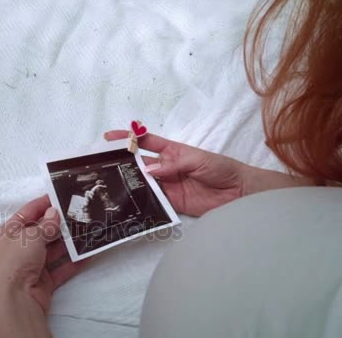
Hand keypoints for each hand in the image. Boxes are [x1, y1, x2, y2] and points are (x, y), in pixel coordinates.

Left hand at [0, 196, 84, 337]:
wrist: (14, 302)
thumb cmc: (16, 262)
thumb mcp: (30, 237)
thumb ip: (45, 225)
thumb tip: (54, 213)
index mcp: (8, 233)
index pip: (27, 213)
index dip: (43, 204)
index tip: (60, 195)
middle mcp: (19, 249)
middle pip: (42, 231)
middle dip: (60, 224)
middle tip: (80, 213)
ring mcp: (32, 266)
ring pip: (53, 250)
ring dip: (69, 242)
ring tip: (88, 230)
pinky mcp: (44, 281)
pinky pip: (61, 268)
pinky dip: (74, 262)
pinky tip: (88, 253)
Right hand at [105, 130, 312, 216]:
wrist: (238, 193)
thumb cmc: (221, 169)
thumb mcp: (198, 160)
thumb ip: (174, 164)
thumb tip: (149, 169)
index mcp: (172, 151)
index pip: (146, 142)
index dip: (128, 138)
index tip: (109, 138)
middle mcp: (166, 167)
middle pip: (139, 164)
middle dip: (122, 162)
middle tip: (102, 164)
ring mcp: (167, 185)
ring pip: (143, 183)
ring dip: (129, 183)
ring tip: (109, 184)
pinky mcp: (171, 203)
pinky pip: (153, 201)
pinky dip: (141, 202)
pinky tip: (128, 202)